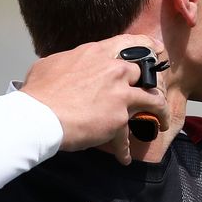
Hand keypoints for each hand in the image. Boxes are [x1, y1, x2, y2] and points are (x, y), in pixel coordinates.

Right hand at [19, 34, 169, 164]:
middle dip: (150, 84)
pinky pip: (127, 137)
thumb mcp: (51, 64)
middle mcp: (114, 71)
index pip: (130, 43)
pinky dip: (124, 150)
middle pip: (144, 74)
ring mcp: (120, 95)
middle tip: (152, 93)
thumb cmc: (39, 91)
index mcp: (97, 53)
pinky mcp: (119, 119)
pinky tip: (124, 158)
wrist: (39, 116)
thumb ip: (68, 62)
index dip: (147, 46)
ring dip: (161, 114)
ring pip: (153, 101)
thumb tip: (66, 65)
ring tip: (162, 124)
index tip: (156, 50)